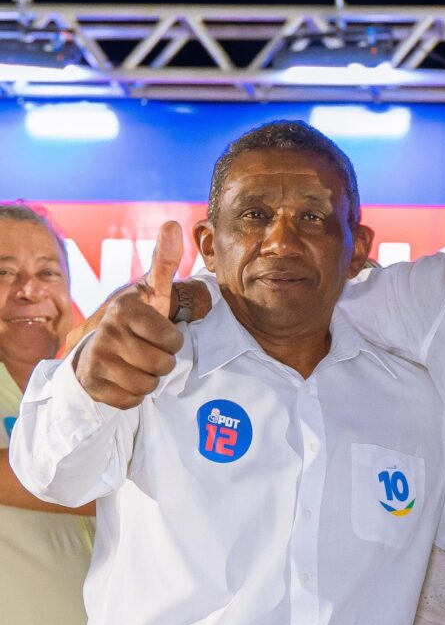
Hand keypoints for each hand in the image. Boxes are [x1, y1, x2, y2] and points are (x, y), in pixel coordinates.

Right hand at [74, 222, 185, 408]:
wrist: (99, 348)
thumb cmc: (136, 318)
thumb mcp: (152, 289)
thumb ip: (164, 261)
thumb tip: (173, 223)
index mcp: (124, 309)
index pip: (171, 340)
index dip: (173, 341)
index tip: (162, 334)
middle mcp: (105, 333)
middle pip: (161, 365)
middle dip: (162, 362)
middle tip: (150, 352)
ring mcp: (95, 360)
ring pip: (147, 385)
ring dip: (149, 380)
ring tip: (138, 365)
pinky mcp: (91, 386)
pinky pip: (130, 401)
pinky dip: (133, 396)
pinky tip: (124, 380)